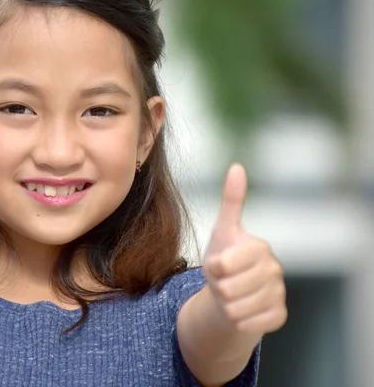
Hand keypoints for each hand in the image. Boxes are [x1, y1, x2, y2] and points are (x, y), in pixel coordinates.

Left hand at [203, 164, 286, 334]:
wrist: (231, 293)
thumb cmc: (224, 259)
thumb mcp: (222, 231)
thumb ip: (231, 201)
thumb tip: (237, 166)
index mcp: (260, 247)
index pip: (221, 265)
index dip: (212, 269)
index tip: (218, 264)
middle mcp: (275, 269)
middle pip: (227, 288)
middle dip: (217, 287)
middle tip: (223, 282)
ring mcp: (279, 294)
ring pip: (235, 308)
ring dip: (225, 305)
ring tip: (231, 295)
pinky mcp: (278, 316)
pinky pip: (246, 324)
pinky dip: (237, 320)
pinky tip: (241, 310)